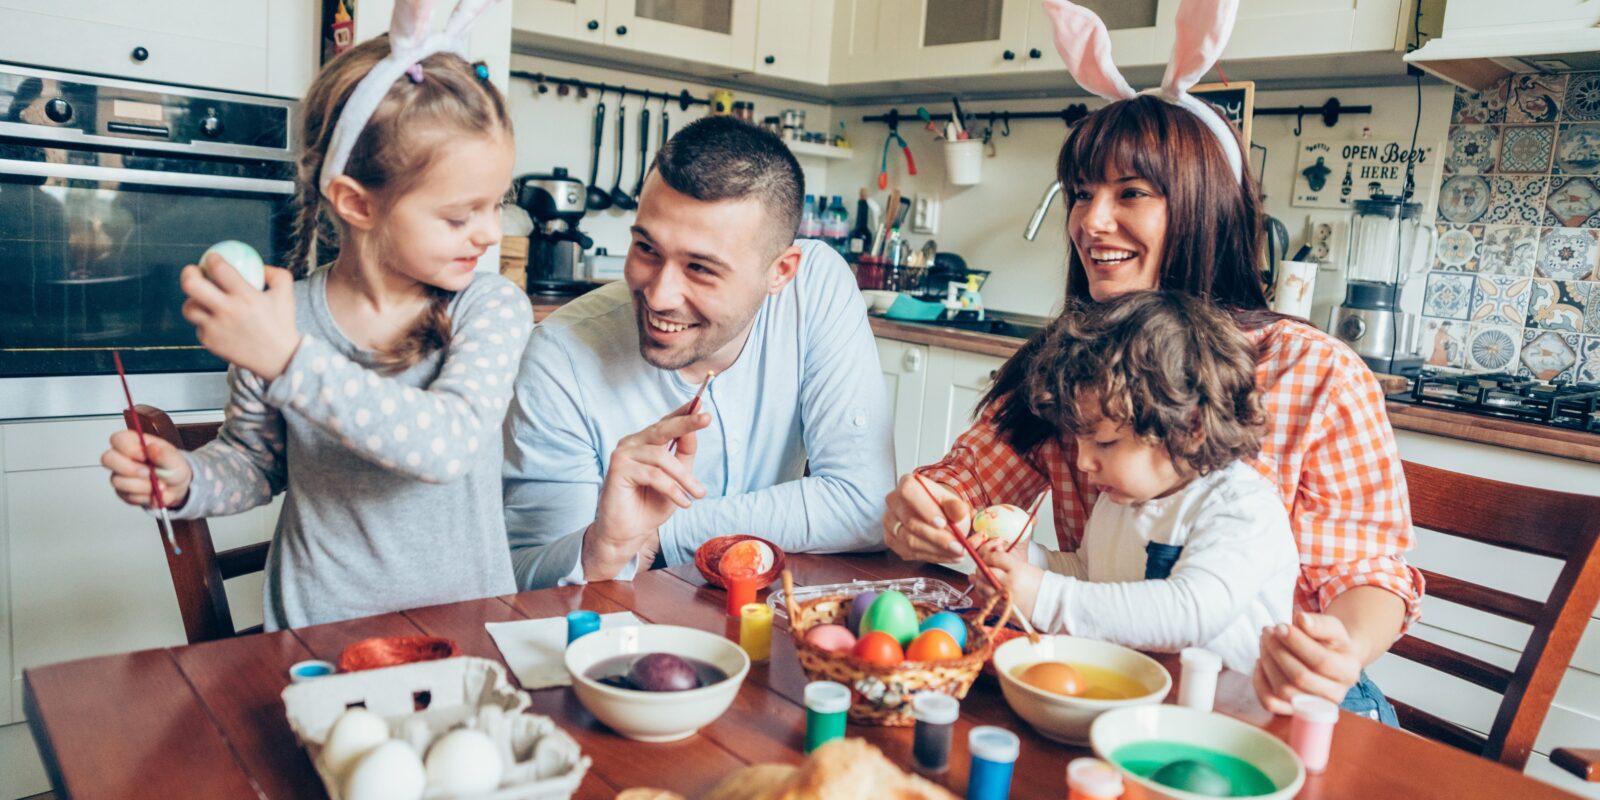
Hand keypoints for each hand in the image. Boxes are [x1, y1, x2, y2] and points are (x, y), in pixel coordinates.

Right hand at [101, 430, 191, 508]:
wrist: (176, 487)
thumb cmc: (173, 468)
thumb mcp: (175, 460)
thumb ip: (165, 455)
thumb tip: (152, 449)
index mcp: (134, 442)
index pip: (117, 439)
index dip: (128, 448)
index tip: (145, 456)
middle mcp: (122, 457)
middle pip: (107, 459)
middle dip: (131, 469)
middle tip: (150, 473)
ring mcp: (119, 474)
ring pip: (118, 481)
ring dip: (143, 486)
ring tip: (158, 485)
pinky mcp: (121, 491)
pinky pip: (126, 496)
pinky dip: (143, 496)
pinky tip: (153, 492)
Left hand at [180, 254, 299, 379]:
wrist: (279, 360)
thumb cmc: (282, 325)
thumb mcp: (286, 294)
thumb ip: (274, 274)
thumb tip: (259, 264)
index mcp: (246, 296)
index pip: (219, 269)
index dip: (212, 259)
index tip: (213, 258)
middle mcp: (227, 311)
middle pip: (191, 285)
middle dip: (188, 273)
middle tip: (193, 272)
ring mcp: (216, 328)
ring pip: (189, 307)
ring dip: (194, 300)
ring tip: (203, 299)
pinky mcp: (210, 342)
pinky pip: (199, 326)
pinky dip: (206, 322)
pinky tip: (217, 322)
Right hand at [582, 401, 710, 580]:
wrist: (629, 532)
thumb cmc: (651, 505)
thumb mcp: (677, 478)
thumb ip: (684, 455)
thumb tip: (693, 430)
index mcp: (645, 442)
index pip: (665, 422)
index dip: (683, 412)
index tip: (701, 402)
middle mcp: (632, 443)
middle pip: (662, 428)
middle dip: (686, 423)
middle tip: (706, 418)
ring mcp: (623, 454)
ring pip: (661, 456)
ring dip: (684, 477)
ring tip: (698, 493)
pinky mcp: (619, 469)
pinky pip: (654, 474)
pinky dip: (672, 489)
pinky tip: (683, 502)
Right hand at [882, 473, 972, 562]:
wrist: (932, 514)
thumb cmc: (940, 505)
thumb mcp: (952, 502)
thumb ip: (956, 507)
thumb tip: (960, 513)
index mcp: (907, 484)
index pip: (908, 493)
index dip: (925, 509)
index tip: (943, 523)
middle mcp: (893, 501)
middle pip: (910, 522)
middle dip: (938, 538)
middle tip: (958, 546)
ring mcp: (889, 522)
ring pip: (909, 541)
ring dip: (936, 550)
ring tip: (956, 553)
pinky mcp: (891, 539)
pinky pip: (909, 552)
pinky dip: (931, 556)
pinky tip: (946, 555)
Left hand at [974, 536, 1042, 621]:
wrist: (1053, 605)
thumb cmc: (1041, 585)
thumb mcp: (1026, 568)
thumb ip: (1008, 563)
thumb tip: (992, 556)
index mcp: (1017, 570)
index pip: (996, 558)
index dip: (989, 555)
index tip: (988, 556)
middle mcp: (1009, 583)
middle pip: (985, 571)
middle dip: (981, 567)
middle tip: (980, 567)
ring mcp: (1005, 598)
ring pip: (982, 587)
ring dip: (977, 581)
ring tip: (975, 577)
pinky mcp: (1004, 609)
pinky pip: (986, 600)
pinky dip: (982, 594)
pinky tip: (982, 590)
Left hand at [1253, 610, 1362, 714]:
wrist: (1332, 661)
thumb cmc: (1331, 644)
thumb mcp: (1332, 628)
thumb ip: (1319, 623)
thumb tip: (1302, 620)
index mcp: (1348, 672)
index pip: (1321, 661)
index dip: (1296, 642)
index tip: (1280, 627)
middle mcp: (1335, 694)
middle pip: (1300, 677)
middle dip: (1278, 651)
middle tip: (1268, 632)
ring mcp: (1314, 706)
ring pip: (1283, 691)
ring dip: (1267, 663)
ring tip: (1265, 642)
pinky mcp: (1294, 711)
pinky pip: (1270, 703)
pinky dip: (1260, 682)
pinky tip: (1261, 662)